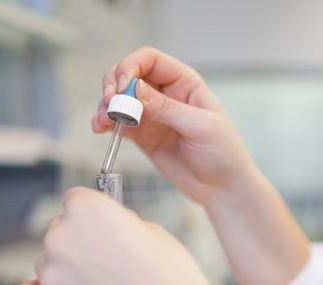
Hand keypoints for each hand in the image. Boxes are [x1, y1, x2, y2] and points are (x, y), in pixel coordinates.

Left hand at [9, 187, 213, 284]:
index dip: (95, 216)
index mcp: (87, 208)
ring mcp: (49, 274)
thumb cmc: (170, 281)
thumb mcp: (153, 232)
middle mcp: (61, 236)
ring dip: (68, 273)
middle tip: (112, 266)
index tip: (107, 229)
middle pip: (59, 231)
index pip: (75, 200)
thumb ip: (119, 223)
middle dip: (81, 244)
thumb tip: (105, 230)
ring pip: (47, 264)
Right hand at [93, 46, 256, 205]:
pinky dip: (104, 122)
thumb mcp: (200, 127)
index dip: (131, 66)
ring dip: (105, 105)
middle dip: (113, 84)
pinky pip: (117, 122)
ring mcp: (152, 114)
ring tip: (103, 121)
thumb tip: (135, 90)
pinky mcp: (142, 135)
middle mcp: (165, 93)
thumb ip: (167, 109)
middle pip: (128, 74)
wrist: (221, 187)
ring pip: (118, 98)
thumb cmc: (223, 152)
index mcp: (184, 82)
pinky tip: (100, 128)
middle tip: (110, 104)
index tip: (123, 86)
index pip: (150, 59)